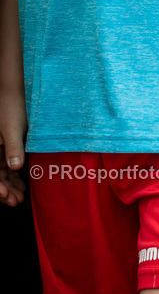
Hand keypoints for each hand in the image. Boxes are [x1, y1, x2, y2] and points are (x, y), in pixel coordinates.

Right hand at [0, 88, 25, 206]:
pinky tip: (22, 183)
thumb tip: (15, 167)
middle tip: (16, 201)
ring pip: (1, 173)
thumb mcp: (12, 128)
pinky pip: (6, 166)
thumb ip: (13, 148)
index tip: (6, 197)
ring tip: (21, 196)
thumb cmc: (10, 107)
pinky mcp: (4, 147)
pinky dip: (13, 176)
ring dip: (10, 185)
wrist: (13, 92)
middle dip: (4, 191)